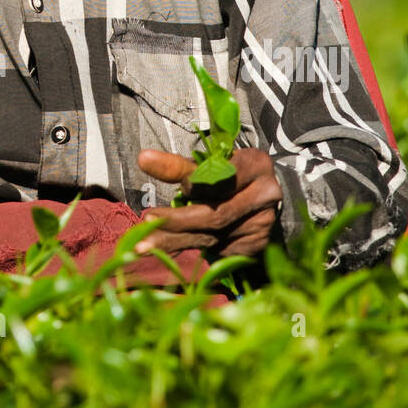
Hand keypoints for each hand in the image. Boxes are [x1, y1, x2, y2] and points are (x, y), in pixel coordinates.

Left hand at [134, 147, 282, 257]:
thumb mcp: (211, 164)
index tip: (156, 170)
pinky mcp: (254, 246)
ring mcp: (261, 225)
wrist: (264, 197)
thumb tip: (143, 158)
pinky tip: (167, 248)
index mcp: (255, 164)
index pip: (217, 176)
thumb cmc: (230, 173)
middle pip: (215, 214)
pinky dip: (189, 247)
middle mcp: (264, 196)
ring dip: (175, 241)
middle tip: (147, 220)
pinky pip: (215, 249)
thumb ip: (181, 166)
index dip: (186, 178)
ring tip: (144, 244)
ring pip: (211, 236)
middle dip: (177, 220)